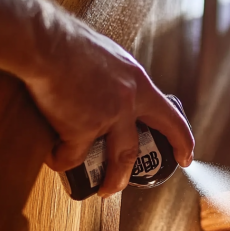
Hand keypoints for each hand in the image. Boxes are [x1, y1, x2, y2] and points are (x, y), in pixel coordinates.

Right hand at [23, 20, 193, 196]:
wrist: (43, 41)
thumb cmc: (66, 41)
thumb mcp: (106, 55)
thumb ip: (115, 78)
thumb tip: (109, 90)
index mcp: (137, 82)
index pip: (170, 117)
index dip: (181, 139)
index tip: (186, 155)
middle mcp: (128, 100)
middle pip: (141, 147)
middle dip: (138, 171)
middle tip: (133, 183)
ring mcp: (108, 116)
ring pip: (118, 160)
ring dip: (111, 180)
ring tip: (103, 190)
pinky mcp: (81, 128)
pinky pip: (72, 156)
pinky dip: (62, 160)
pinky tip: (55, 158)